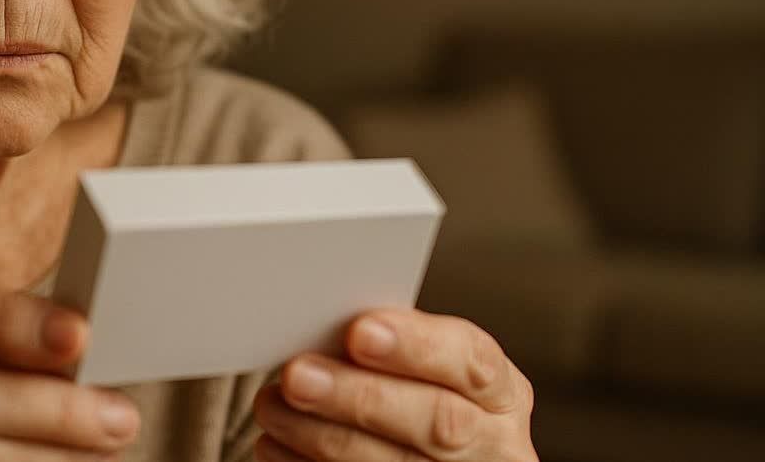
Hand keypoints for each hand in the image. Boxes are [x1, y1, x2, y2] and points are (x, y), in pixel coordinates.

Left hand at [253, 309, 536, 461]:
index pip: (472, 361)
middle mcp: (491, 443)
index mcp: (499, 393)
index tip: (359, 331)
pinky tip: (275, 445)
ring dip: (321, 435)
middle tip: (298, 376)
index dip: (417, 346)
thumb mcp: (426, 370)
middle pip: (436, 421)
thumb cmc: (416, 398)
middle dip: (361, 396)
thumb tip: (322, 323)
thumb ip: (391, 349)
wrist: (429, 459)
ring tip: (272, 408)